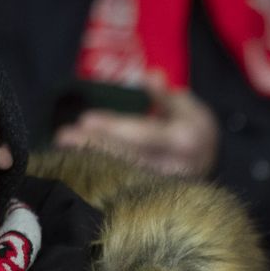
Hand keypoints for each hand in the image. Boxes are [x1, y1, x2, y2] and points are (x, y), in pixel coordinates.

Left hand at [54, 72, 218, 177]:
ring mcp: (160, 186)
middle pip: (127, 156)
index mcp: (183, 141)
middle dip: (93, 145)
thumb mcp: (187, 107)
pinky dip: (96, 172)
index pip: (142, 134)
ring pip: (120, 173)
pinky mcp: (148, 195)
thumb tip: (151, 75)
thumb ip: (166, 94)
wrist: (208, 168)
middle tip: (63, 136)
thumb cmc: (194, 132)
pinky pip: (119, 183)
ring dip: (88, 160)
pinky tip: (73, 163)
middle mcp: (173, 167)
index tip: (85, 120)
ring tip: (62, 148)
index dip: (113, 127)